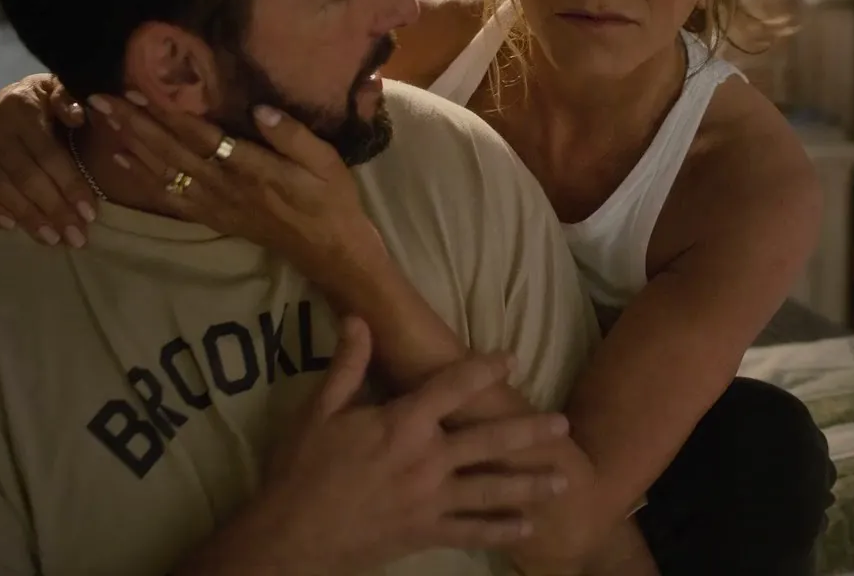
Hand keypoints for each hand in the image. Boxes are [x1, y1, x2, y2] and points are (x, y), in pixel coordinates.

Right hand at [0, 73, 94, 247]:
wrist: (8, 100)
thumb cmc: (44, 103)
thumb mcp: (58, 90)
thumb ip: (69, 98)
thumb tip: (78, 116)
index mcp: (21, 107)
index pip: (48, 154)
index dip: (70, 185)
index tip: (90, 214)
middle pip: (26, 176)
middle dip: (53, 210)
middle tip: (76, 238)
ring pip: (0, 188)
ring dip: (27, 217)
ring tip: (51, 239)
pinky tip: (10, 227)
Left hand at [88, 92, 379, 289]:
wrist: (329, 250)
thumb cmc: (331, 199)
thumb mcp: (327, 162)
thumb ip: (292, 136)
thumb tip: (259, 108)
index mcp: (251, 169)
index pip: (201, 137)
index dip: (167, 114)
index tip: (139, 91)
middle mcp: (225, 186)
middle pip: (171, 152)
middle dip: (135, 124)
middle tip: (101, 99)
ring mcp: (215, 204)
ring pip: (164, 171)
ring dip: (131, 145)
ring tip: (102, 120)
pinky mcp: (212, 216)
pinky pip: (169, 196)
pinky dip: (142, 177)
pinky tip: (121, 159)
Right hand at [185, 317, 570, 574]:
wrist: (291, 535)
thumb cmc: (302, 469)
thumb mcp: (317, 411)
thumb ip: (346, 365)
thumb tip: (358, 319)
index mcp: (403, 424)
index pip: (453, 387)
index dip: (485, 368)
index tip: (511, 358)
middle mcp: (427, 460)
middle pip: (489, 441)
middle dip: (529, 431)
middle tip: (563, 426)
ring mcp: (430, 500)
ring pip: (491, 490)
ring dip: (529, 485)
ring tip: (563, 481)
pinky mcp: (425, 533)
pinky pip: (470, 532)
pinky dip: (500, 531)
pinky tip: (525, 528)